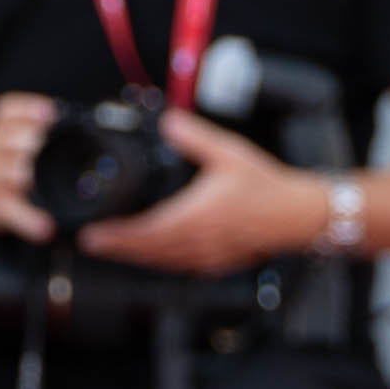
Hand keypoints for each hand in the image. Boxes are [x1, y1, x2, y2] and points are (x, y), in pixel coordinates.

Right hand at [0, 91, 60, 240]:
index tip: (50, 112)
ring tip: (29, 178)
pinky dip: (29, 221)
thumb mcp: (3, 136)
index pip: (6, 110)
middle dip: (25, 138)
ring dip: (20, 173)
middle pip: (5, 138)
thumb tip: (66, 115)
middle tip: (38, 142)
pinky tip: (45, 228)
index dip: (27, 108)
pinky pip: (11, 212)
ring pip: (5, 171)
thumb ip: (29, 124)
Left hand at [76, 109, 324, 276]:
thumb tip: (168, 122)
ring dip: (135, 257)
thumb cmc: (268, 187)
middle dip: (116, 248)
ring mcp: (205, 257)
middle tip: (91, 243)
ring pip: (160, 262)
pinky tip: (155, 254)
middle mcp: (197, 241)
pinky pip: (179, 267)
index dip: (114, 236)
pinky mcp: (216, 264)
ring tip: (116, 248)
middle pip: (145, 252)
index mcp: (195, 215)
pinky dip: (160, 261)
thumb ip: (195, 138)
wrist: (297, 215)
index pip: (144, 232)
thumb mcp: (230, 153)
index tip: (91, 234)